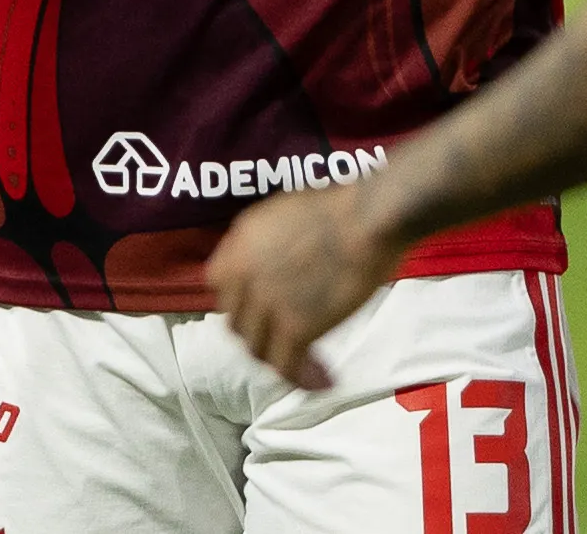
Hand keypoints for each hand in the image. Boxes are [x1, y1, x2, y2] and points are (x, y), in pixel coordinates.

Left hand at [208, 183, 405, 390]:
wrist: (367, 219)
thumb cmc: (340, 207)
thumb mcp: (282, 213)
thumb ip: (265, 243)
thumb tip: (272, 265)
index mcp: (239, 244)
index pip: (219, 287)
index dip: (240, 300)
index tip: (259, 308)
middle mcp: (244, 276)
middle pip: (238, 323)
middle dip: (260, 333)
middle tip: (285, 338)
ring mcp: (267, 305)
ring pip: (259, 350)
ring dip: (280, 359)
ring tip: (306, 364)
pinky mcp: (295, 328)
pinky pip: (288, 366)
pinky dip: (304, 378)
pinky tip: (323, 380)